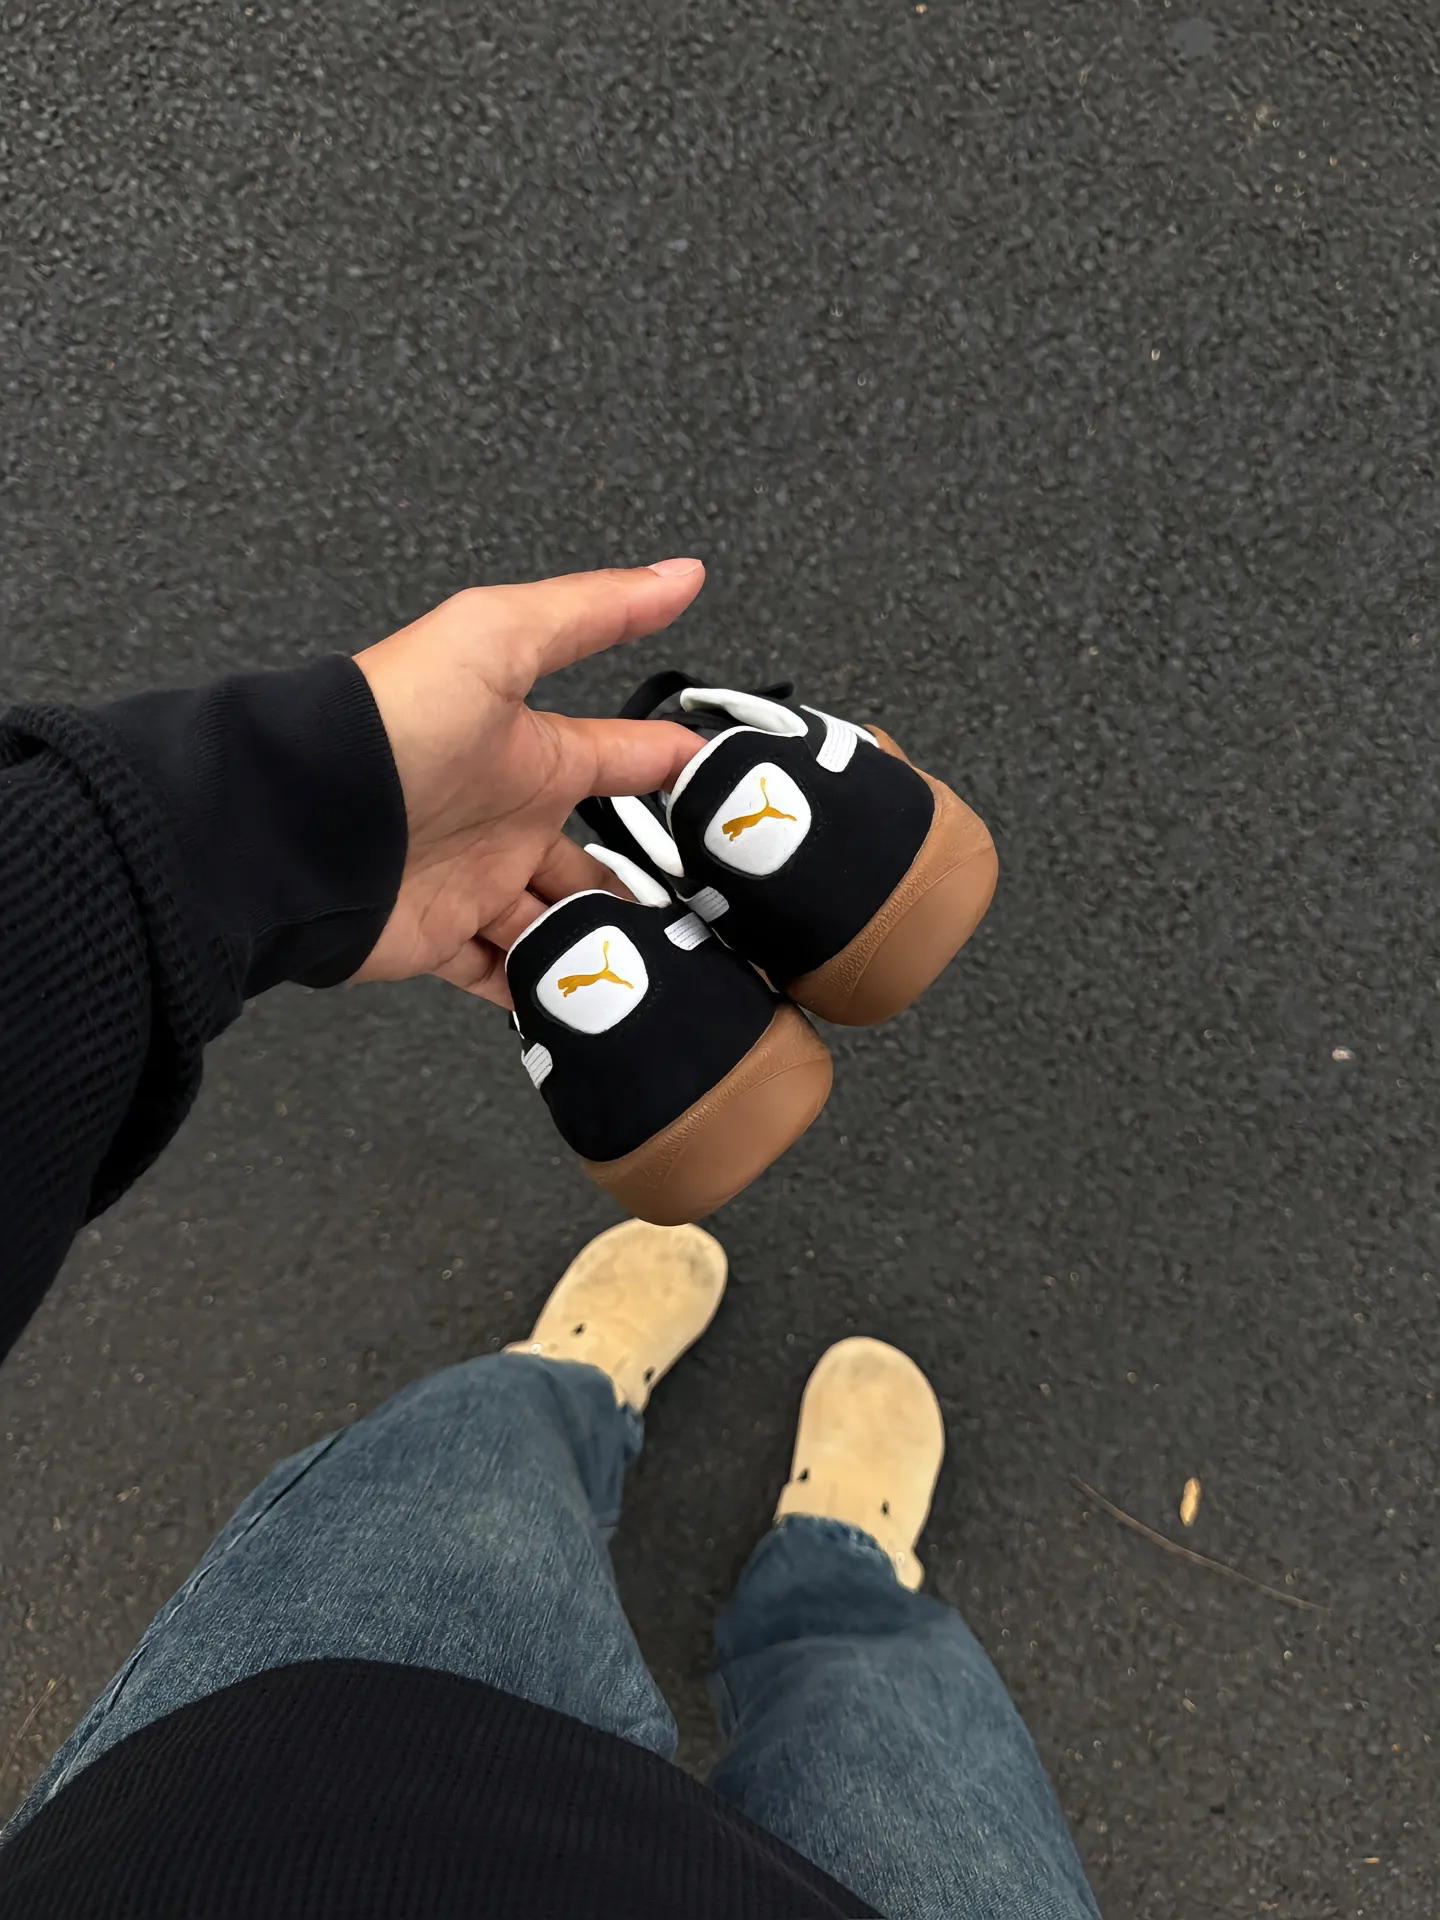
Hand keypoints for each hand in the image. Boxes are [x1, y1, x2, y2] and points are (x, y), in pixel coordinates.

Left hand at [353, 560, 704, 1004]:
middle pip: (592, 861)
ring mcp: (475, 884)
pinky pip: (500, 977)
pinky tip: (586, 1006)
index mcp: (533, 752)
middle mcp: (507, 818)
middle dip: (641, 885)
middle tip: (702, 914)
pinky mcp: (441, 941)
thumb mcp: (500, 637)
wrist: (301, 818)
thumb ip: (594, 610)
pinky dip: (542, 993)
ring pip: (556, 925)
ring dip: (602, 946)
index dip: (675, 771)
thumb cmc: (396, 719)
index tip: (735, 799)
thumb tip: (681, 572)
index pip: (623, 758)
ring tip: (659, 970)